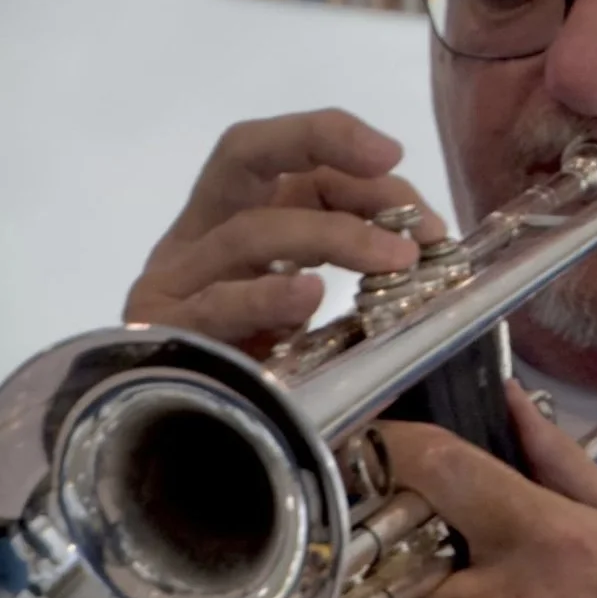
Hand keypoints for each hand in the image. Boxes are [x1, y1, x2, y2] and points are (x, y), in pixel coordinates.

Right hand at [123, 109, 447, 352]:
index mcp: (238, 224)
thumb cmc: (267, 384)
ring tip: (394, 259)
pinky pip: (215, 307)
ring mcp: (174, 285)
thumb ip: (365, 280)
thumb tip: (435, 247)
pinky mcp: (162, 337)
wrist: (188, 459)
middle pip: (243, 153)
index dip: (345, 152)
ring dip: (333, 235)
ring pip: (248, 232)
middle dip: (318, 138)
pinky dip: (265, 296)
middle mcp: (199, 239)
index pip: (290, 166)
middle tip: (387, 158)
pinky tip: (307, 297)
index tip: (400, 164)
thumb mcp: (325, 321)